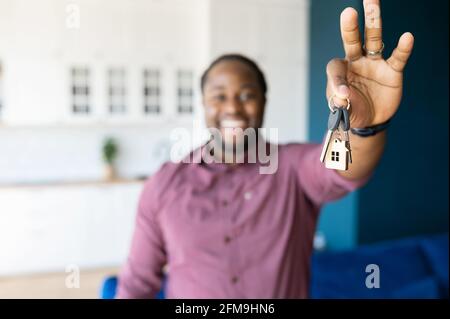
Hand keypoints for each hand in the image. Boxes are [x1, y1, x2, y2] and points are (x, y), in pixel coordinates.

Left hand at [326, 0, 413, 127]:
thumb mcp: (343, 110)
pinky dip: (403, 48)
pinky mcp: (392, 71)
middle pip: (352, 40)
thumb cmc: (352, 110)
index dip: (337, 80)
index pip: (335, 68)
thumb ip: (340, 103)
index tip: (343, 94)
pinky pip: (398, 57)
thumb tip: (342, 96)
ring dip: (374, 22)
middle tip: (348, 12)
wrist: (370, 120)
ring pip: (374, 39)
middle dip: (350, 27)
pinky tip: (407, 37)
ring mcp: (375, 64)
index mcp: (340, 71)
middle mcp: (356, 62)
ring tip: (372, 3)